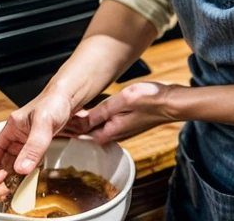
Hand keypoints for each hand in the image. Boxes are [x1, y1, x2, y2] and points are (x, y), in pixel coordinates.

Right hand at [0, 89, 72, 198]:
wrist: (70, 97)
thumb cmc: (54, 102)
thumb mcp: (43, 122)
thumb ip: (33, 146)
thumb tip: (21, 169)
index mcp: (10, 130)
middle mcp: (16, 139)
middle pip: (0, 165)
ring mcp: (26, 145)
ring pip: (12, 168)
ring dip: (9, 181)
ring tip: (7, 194)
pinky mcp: (37, 149)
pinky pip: (26, 166)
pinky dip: (23, 178)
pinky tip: (22, 186)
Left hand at [63, 81, 177, 143]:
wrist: (173, 103)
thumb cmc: (152, 100)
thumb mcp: (123, 100)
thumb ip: (101, 111)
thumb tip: (81, 120)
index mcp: (110, 131)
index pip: (82, 132)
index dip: (70, 124)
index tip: (60, 115)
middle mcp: (115, 134)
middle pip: (89, 130)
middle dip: (77, 122)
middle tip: (64, 110)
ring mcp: (122, 129)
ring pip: (98, 126)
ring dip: (87, 119)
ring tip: (75, 108)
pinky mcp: (128, 123)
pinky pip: (107, 122)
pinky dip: (98, 116)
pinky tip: (95, 107)